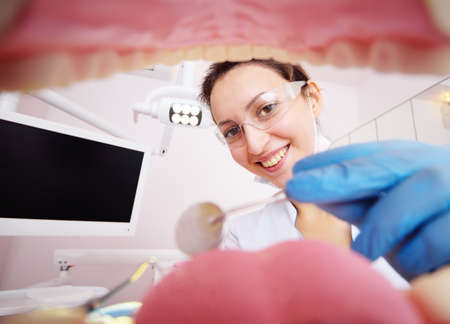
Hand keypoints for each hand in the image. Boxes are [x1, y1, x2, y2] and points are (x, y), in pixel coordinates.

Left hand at [285, 140, 449, 279]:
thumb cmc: (429, 227)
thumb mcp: (390, 211)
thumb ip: (357, 200)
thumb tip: (308, 187)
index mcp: (415, 163)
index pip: (371, 155)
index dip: (334, 161)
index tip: (299, 171)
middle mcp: (438, 166)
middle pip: (388, 163)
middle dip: (339, 175)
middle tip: (297, 185)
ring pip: (419, 191)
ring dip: (383, 226)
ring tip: (361, 254)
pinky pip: (443, 231)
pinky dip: (420, 250)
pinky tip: (411, 263)